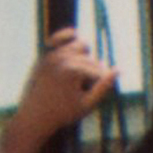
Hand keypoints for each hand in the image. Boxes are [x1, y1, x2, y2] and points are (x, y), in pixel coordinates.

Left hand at [3, 27, 112, 152]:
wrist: (33, 117)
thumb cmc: (62, 114)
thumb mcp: (87, 104)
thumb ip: (104, 87)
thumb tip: (119, 69)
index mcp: (73, 70)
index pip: (99, 72)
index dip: (99, 87)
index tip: (88, 98)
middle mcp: (62, 58)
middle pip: (92, 60)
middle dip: (92, 75)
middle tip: (81, 92)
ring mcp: (52, 54)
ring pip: (81, 47)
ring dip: (85, 59)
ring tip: (79, 76)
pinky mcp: (45, 55)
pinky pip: (60, 37)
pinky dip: (68, 35)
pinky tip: (74, 35)